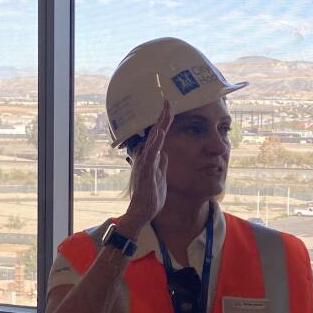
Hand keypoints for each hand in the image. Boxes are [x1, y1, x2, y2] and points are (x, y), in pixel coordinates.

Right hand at [121, 102, 171, 235]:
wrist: (142, 212)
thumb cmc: (151, 195)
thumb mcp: (160, 175)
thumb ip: (162, 163)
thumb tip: (165, 153)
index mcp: (152, 157)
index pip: (160, 136)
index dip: (165, 121)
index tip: (170, 107)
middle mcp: (147, 157)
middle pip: (155, 133)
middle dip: (162, 118)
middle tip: (167, 101)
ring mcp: (145, 164)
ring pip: (153, 142)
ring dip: (159, 127)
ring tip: (165, 113)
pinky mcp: (146, 173)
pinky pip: (150, 157)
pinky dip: (154, 145)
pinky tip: (159, 136)